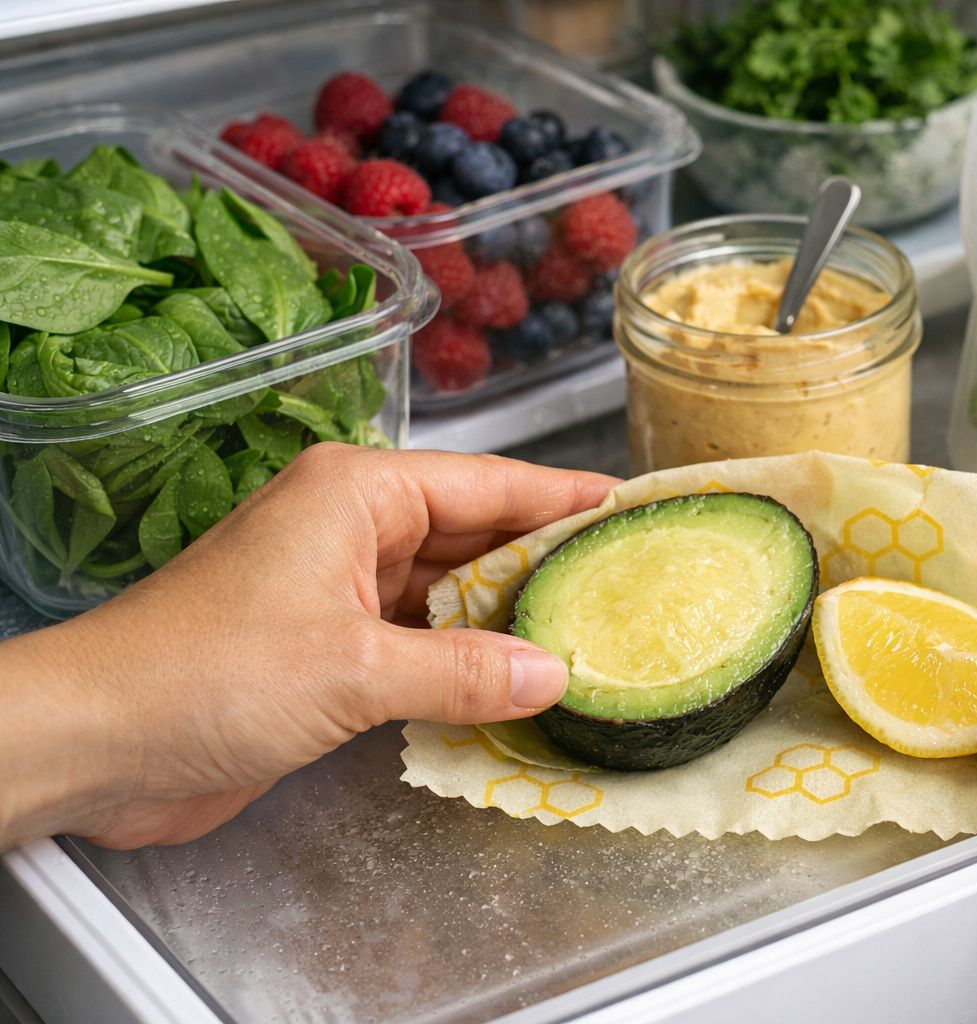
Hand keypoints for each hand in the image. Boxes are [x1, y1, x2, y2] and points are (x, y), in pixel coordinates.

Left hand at [0, 445, 614, 851]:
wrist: (95, 742)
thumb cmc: (207, 674)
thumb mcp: (353, 668)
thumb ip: (463, 670)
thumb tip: (554, 672)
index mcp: (358, 493)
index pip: (489, 484)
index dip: (564, 494)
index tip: (630, 505)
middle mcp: (352, 530)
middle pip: (474, 536)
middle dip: (544, 563)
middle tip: (630, 585)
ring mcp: (339, 591)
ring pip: (449, 595)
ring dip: (507, 623)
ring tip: (593, 637)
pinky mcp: (327, 650)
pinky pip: (419, 646)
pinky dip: (464, 666)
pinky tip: (519, 687)